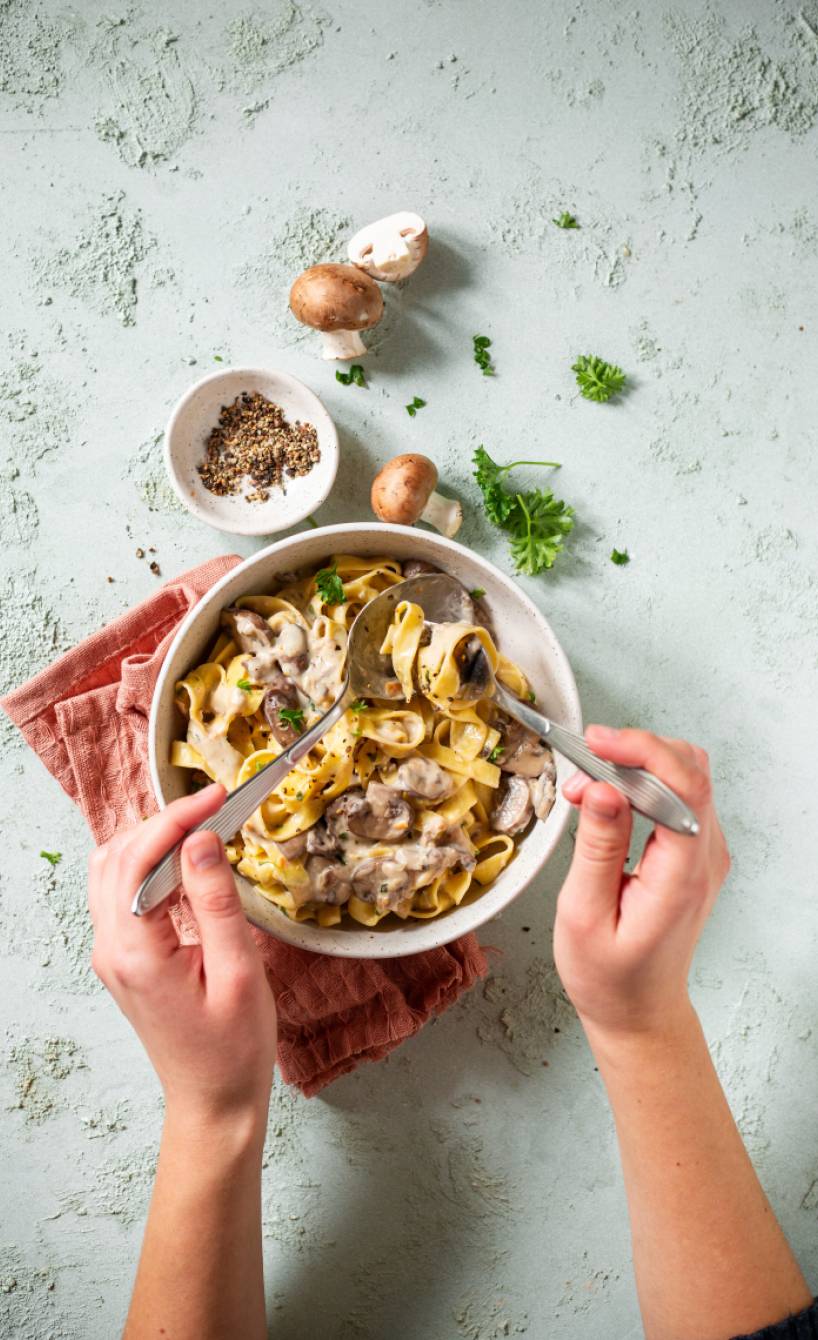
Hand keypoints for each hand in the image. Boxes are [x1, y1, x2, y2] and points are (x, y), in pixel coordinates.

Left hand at [88, 785, 276, 1126]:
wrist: (214, 1100)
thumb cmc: (233, 1048)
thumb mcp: (238, 972)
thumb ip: (216, 901)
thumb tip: (201, 840)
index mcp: (136, 953)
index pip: (139, 860)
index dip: (177, 819)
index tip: (217, 796)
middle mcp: (112, 949)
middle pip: (117, 857)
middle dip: (163, 823)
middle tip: (215, 807)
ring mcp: (112, 954)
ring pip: (112, 872)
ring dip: (152, 841)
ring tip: (201, 829)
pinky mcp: (124, 958)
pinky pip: (122, 894)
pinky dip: (150, 866)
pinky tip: (186, 864)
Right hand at [554, 727, 729, 1038]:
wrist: (638, 1011)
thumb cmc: (608, 975)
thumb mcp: (584, 913)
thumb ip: (597, 847)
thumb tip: (603, 789)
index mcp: (682, 875)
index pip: (683, 785)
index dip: (641, 750)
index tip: (596, 742)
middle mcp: (705, 858)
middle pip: (689, 769)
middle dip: (633, 752)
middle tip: (581, 767)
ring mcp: (705, 854)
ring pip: (685, 776)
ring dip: (635, 766)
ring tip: (586, 786)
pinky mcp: (693, 853)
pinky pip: (677, 797)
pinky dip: (640, 784)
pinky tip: (605, 800)